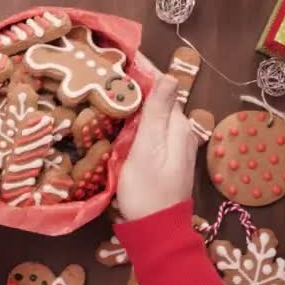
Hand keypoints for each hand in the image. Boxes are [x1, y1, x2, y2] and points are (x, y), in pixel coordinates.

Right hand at [116, 53, 200, 219]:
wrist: (155, 229)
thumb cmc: (147, 190)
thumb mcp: (148, 150)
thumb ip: (157, 114)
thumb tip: (169, 76)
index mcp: (177, 126)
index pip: (162, 87)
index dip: (144, 70)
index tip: (119, 55)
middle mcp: (180, 132)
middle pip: (158, 99)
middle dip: (136, 83)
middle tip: (105, 72)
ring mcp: (173, 146)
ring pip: (153, 114)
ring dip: (135, 101)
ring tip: (107, 89)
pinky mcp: (163, 157)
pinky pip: (150, 129)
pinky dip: (135, 119)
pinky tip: (118, 118)